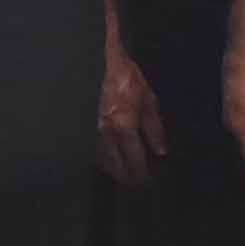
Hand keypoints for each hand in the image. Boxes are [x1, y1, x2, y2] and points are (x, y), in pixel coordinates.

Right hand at [97, 40, 164, 185]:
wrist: (98, 61)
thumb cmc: (126, 77)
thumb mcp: (148, 99)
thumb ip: (154, 128)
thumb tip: (160, 151)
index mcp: (124, 126)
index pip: (134, 159)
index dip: (141, 173)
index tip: (148, 182)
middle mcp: (105, 133)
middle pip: (115, 166)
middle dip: (126, 177)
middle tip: (136, 184)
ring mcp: (91, 131)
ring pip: (102, 160)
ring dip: (114, 170)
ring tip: (123, 176)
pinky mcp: (83, 126)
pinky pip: (93, 150)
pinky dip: (103, 159)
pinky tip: (108, 161)